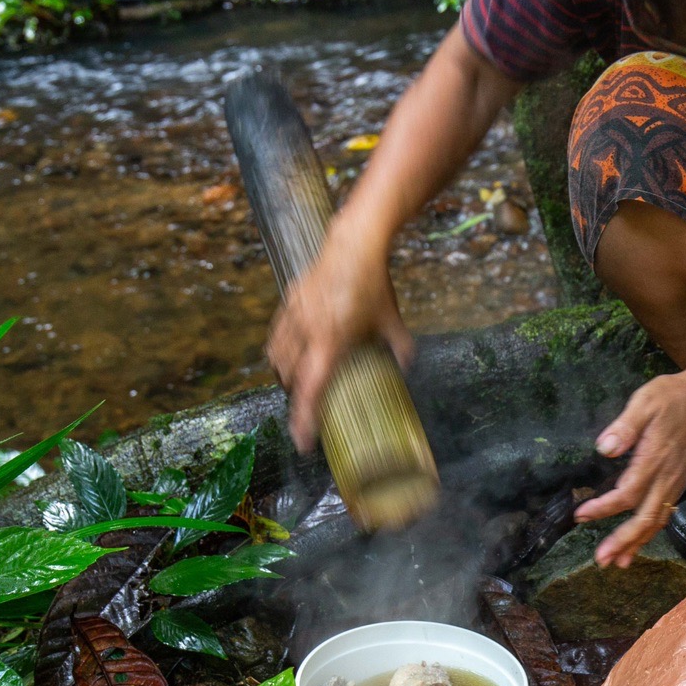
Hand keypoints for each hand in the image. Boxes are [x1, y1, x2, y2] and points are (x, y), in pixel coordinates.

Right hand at [265, 234, 414, 452]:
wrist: (353, 242)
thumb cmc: (373, 282)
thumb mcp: (391, 318)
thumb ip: (400, 346)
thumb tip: (408, 366)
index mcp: (330, 341)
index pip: (311, 390)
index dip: (305, 419)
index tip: (302, 442)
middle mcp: (306, 331)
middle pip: (290, 377)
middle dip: (295, 398)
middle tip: (306, 413)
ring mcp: (295, 314)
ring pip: (278, 356)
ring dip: (283, 376)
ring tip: (294, 386)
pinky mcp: (290, 300)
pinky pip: (277, 334)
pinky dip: (279, 350)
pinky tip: (288, 353)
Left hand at [574, 367, 685, 566]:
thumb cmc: (671, 396)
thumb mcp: (645, 401)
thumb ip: (625, 426)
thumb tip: (604, 449)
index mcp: (654, 459)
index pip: (627, 494)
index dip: (603, 508)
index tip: (581, 515)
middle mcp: (667, 477)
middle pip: (645, 518)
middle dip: (623, 541)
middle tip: (601, 560)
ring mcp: (676, 482)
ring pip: (657, 521)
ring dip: (637, 543)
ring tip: (618, 562)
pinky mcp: (680, 482)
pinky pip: (665, 514)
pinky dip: (651, 533)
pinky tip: (639, 542)